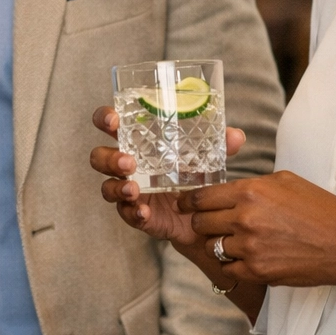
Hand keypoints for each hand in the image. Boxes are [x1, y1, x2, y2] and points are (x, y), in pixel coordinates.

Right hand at [89, 106, 245, 246]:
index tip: (113, 121)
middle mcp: (127, 165)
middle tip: (128, 161)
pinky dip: (133, 212)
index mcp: (137, 142)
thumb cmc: (194, 176)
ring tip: (133, 189)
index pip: (109, 124)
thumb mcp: (206, 158)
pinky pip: (126, 214)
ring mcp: (129, 190)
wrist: (201, 215)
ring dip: (117, 186)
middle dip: (109, 158)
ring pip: (107, 187)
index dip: (105, 119)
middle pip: (99, 157)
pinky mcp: (136, 214)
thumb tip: (235, 136)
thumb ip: (219, 147)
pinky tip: (144, 212)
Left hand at [179, 170, 335, 287]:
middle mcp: (245, 218)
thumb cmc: (320, 209)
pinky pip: (229, 269)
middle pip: (200, 223)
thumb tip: (231, 189)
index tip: (184, 204)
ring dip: (219, 244)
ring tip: (236, 240)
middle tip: (210, 223)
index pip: (201, 197)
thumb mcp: (285, 181)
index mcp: (250, 192)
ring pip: (213, 246)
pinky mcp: (258, 271)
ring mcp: (250, 247)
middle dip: (202, 222)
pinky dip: (234, 264)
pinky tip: (247, 257)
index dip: (189, 201)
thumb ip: (253, 184)